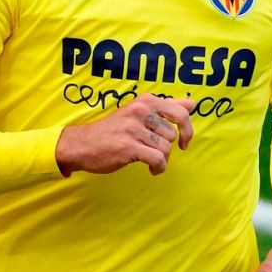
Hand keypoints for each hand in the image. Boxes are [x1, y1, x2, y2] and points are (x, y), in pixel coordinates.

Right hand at [55, 96, 193, 175]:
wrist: (80, 145)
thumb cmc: (111, 131)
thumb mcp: (136, 112)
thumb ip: (165, 107)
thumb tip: (191, 103)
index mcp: (144, 101)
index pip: (180, 112)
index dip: (187, 129)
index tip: (183, 140)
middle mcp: (139, 111)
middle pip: (172, 134)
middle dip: (166, 147)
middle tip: (154, 151)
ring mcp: (133, 129)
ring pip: (166, 148)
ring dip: (161, 159)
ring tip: (149, 160)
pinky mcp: (128, 146)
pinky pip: (158, 159)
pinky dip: (158, 168)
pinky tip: (152, 169)